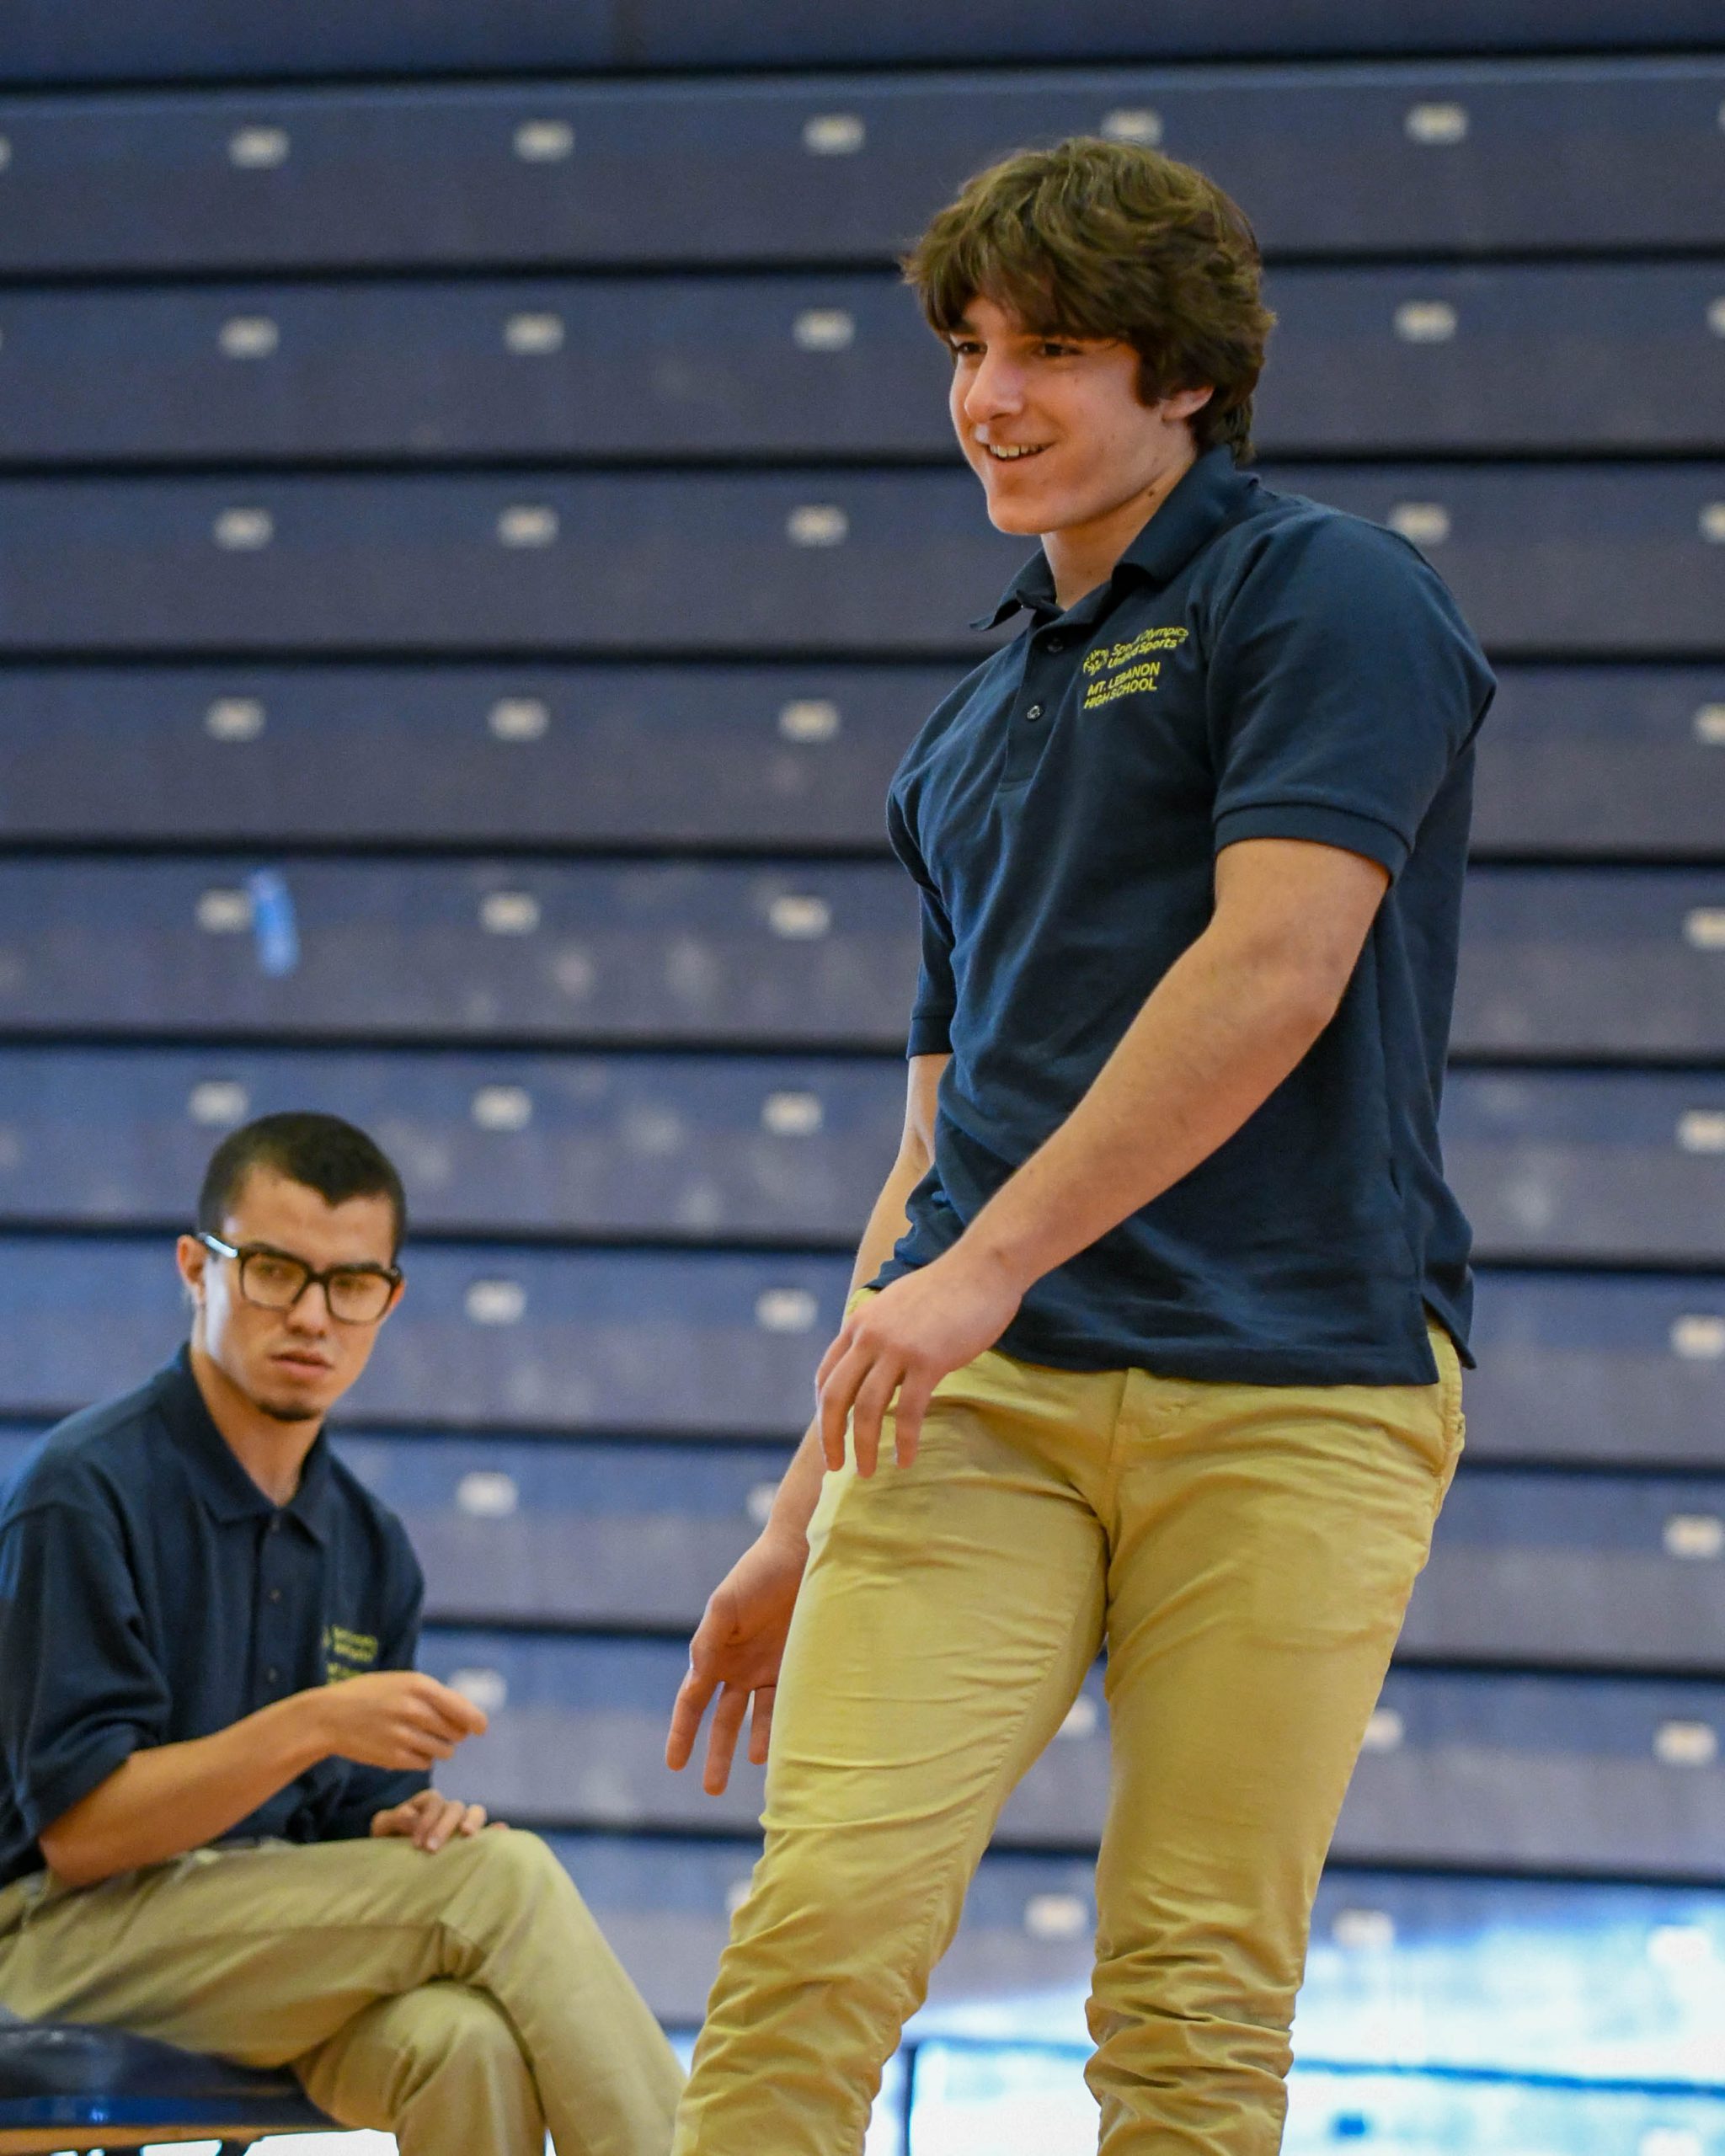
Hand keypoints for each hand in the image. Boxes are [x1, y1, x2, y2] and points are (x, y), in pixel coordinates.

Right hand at [309, 1671, 487, 1771]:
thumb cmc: (370, 1695)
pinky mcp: (394, 1758)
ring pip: (444, 1750)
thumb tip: (468, 1715)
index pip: (463, 1709)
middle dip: (454, 1734)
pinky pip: (425, 1763)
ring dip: (439, 1747)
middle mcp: (415, 1710)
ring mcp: (404, 1736)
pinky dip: (422, 1758)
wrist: (329, 1716)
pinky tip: (407, 1749)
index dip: (476, 1721)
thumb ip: (433, 1695)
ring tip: (420, 1738)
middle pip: (456, 1732)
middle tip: (439, 1730)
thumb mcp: (402, 1682)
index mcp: (419, 1686)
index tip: (481, 1728)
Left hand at [370, 1788, 497, 1850]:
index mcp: (428, 1803)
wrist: (393, 1867)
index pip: (434, 1800)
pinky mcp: (471, 1843)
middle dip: (444, 1826)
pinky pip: (489, 1832)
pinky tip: (500, 1832)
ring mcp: (461, 1825)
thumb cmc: (388, 1843)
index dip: (426, 1818)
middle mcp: (447, 1811)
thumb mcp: (382, 1829)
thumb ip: (392, 1819)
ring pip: (476, 1812)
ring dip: (473, 1821)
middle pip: (455, 1806)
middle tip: (432, 1849)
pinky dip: (496, 1831)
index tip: (416, 1843)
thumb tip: (411, 1817)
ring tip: (467, 1835)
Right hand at [666, 1528, 807, 1794]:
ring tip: (754, 1764)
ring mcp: (766, 1669)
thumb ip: (709, 1640)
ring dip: (753, 1744)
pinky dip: (783, 1726)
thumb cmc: (758, 1574)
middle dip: (716, 1754)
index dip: (681, 1733)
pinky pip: (786, 1704)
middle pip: (722, 1720)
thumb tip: (696, 1678)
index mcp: (713, 1653)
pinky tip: (783, 1746)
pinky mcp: (795, 1667)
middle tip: (711, 1789)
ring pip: (755, 1719)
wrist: (801, 1555)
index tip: (674, 1764)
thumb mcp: (727, 1604)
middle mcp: (737, 1667)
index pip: (692, 1702)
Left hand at [815, 1243, 1021, 1476]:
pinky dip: (905, 1441)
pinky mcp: (929, 1361)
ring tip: (867, 1472)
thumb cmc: (947, 1289)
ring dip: (864, 1446)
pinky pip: (910, 1412)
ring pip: (868, 1409)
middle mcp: (870, 1336)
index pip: (826, 1376)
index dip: (823, 1412)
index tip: (830, 1437)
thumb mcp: (897, 1306)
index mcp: (859, 1323)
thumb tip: (874, 1366)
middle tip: (834, 1467)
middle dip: (831, 1437)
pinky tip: (906, 1461)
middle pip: (836, 1397)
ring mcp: (898, 1348)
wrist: (983, 1268)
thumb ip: (879, 1333)